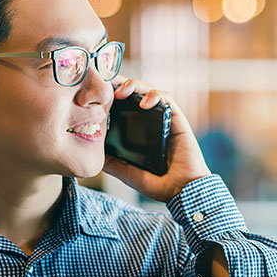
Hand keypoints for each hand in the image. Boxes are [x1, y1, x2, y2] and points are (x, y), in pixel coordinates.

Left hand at [104, 77, 211, 202]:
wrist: (182, 192)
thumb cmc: (160, 185)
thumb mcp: (128, 174)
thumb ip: (113, 164)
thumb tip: (94, 155)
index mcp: (140, 132)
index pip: (125, 105)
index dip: (112, 95)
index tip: (98, 93)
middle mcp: (152, 122)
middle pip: (136, 93)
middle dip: (121, 84)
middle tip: (107, 85)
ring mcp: (165, 119)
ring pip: (150, 90)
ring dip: (136, 85)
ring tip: (122, 92)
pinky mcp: (177, 119)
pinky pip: (167, 99)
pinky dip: (155, 96)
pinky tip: (144, 103)